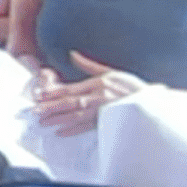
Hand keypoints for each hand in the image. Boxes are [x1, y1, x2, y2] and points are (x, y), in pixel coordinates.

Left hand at [31, 52, 145, 135]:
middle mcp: (98, 98)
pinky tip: (60, 133)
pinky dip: (73, 130)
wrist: (151, 103)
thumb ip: (88, 65)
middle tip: (35, 112)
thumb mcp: (111, 72)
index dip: (52, 93)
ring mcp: (102, 111)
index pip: (70, 89)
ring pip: (75, 116)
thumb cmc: (131, 86)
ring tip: (43, 123)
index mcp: (97, 84)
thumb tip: (72, 54)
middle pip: (69, 103)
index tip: (38, 96)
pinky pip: (87, 127)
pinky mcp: (107, 122)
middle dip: (51, 108)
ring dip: (58, 120)